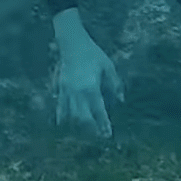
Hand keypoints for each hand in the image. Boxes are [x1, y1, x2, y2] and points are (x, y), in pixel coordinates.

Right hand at [52, 8, 122, 137]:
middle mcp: (77, 92)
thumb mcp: (108, 66)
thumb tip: (121, 100)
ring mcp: (66, 91)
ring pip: (70, 115)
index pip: (98, 111)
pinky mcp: (60, 88)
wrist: (72, 43)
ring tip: (85, 133)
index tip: (108, 134)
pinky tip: (65, 124)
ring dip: (78, 126)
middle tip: (99, 137)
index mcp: (90, 88)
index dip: (103, 124)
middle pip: (83, 118)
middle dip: (91, 130)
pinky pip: (60, 106)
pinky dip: (63, 116)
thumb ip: (115, 84)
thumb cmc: (92, 53)